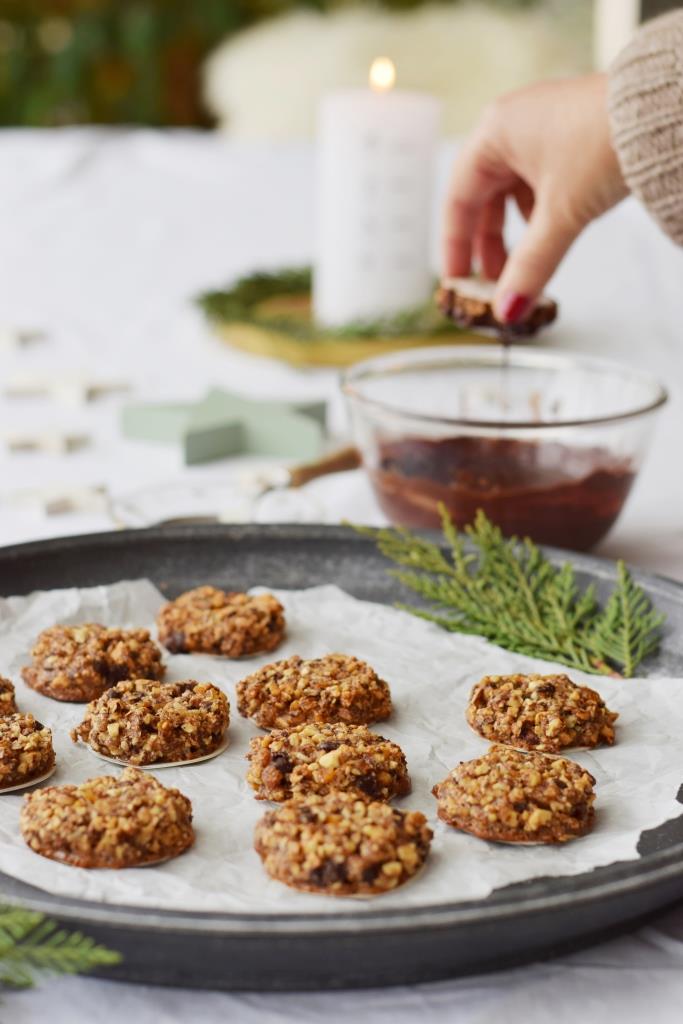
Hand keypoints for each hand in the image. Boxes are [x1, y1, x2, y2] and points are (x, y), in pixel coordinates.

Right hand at [444, 73, 628, 323]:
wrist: (667, 110)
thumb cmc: (608, 138)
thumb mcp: (560, 216)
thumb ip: (530, 267)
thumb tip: (509, 307)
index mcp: (494, 133)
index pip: (458, 199)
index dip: (456, 245)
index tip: (459, 279)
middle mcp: (512, 125)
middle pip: (484, 197)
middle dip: (489, 244)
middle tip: (495, 281)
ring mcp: (541, 127)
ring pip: (513, 191)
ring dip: (518, 231)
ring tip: (528, 262)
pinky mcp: (568, 135)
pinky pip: (539, 181)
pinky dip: (540, 212)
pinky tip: (552, 232)